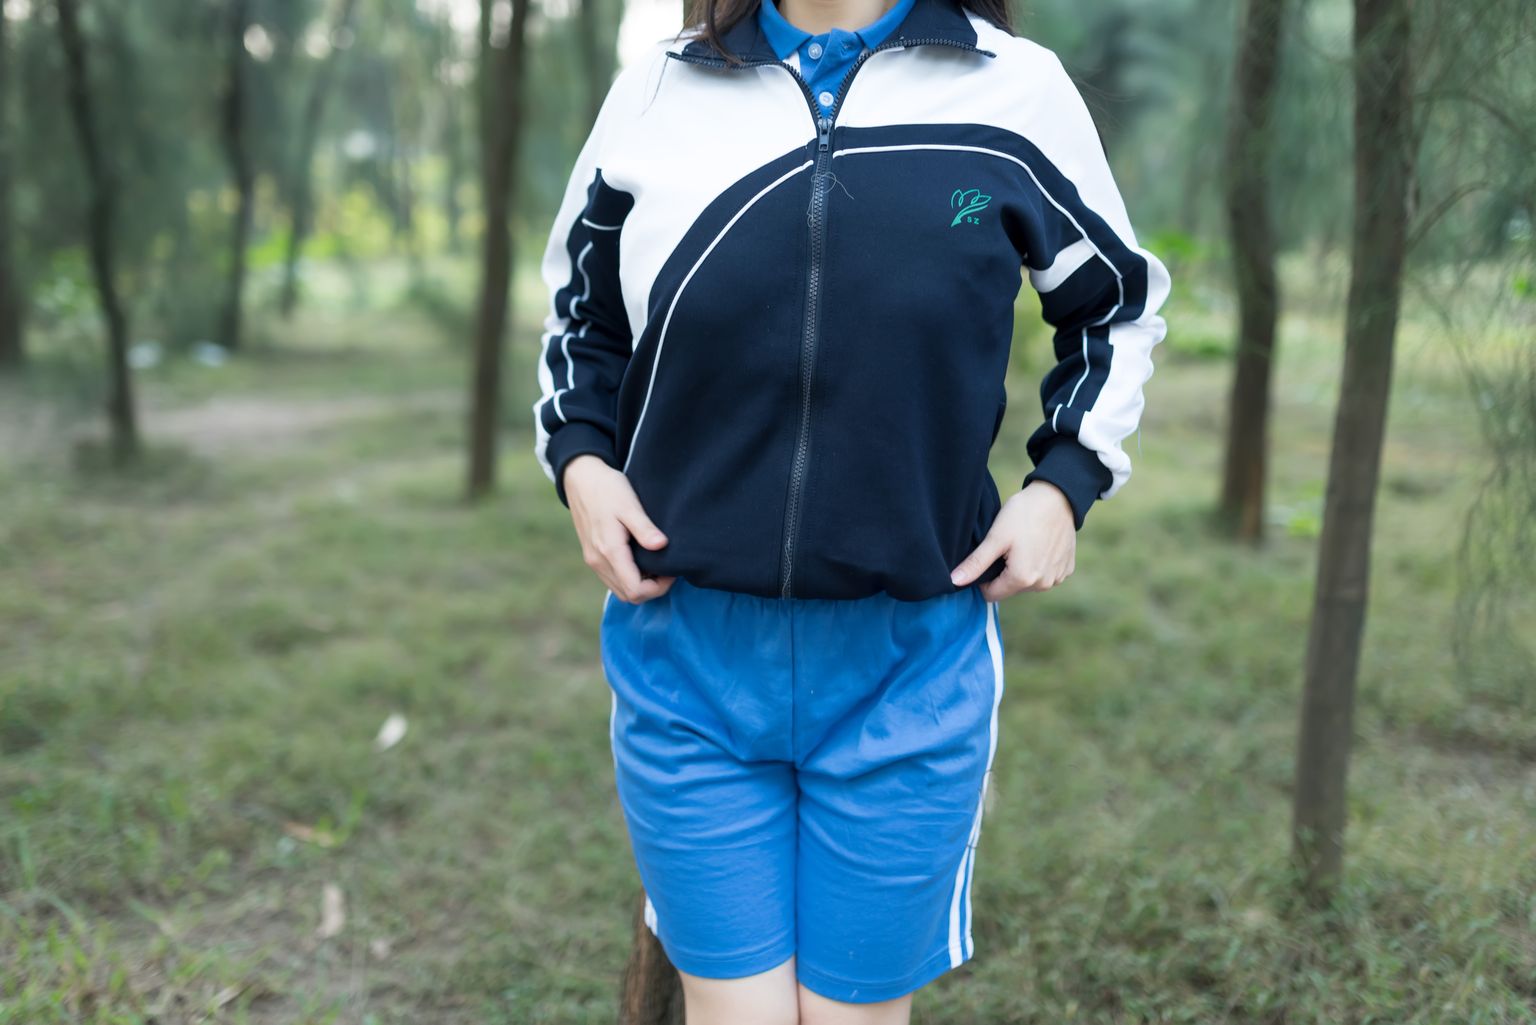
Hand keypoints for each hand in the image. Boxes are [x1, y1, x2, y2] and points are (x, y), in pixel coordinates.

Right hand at [563, 454, 676, 603]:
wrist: (580, 478)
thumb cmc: (607, 488)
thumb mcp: (629, 505)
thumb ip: (644, 528)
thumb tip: (661, 545)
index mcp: (609, 551)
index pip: (635, 590)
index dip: (658, 587)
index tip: (671, 570)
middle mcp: (598, 562)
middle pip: (628, 595)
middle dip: (652, 589)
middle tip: (667, 569)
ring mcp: (593, 560)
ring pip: (619, 590)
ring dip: (640, 584)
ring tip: (656, 564)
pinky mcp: (592, 555)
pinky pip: (612, 579)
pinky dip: (629, 578)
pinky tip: (641, 559)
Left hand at [949, 481, 1076, 600]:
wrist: (1059, 496)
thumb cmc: (1025, 513)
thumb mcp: (996, 537)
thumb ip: (976, 563)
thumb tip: (954, 582)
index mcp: (1022, 579)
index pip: (991, 594)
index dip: (984, 578)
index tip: (988, 556)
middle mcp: (1042, 585)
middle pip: (1010, 589)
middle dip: (1004, 572)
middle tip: (1007, 546)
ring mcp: (1057, 578)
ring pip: (1028, 583)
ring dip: (1022, 569)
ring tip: (1023, 543)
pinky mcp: (1067, 569)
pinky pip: (1045, 575)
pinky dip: (1039, 563)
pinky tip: (1038, 544)